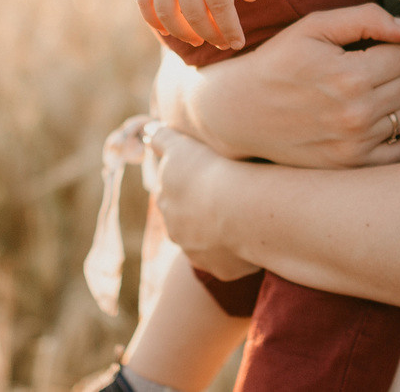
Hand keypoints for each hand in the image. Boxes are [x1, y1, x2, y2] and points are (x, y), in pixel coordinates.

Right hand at [136, 0, 256, 49]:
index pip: (220, 7)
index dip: (230, 29)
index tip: (237, 42)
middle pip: (195, 15)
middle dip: (210, 35)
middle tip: (221, 43)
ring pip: (167, 14)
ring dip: (182, 32)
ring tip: (196, 39)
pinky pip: (143, 1)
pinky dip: (152, 20)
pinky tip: (165, 29)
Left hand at [142, 122, 253, 280]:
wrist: (240, 207)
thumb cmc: (212, 170)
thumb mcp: (180, 146)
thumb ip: (160, 138)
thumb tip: (146, 131)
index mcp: (166, 202)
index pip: (172, 194)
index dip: (188, 185)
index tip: (206, 177)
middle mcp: (177, 231)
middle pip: (186, 221)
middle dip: (201, 212)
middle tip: (227, 196)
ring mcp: (199, 253)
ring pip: (207, 242)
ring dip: (219, 233)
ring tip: (243, 216)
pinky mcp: (221, 270)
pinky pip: (230, 260)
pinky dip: (238, 251)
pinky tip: (253, 235)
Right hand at [157, 3, 399, 167]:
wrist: (241, 111)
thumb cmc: (278, 62)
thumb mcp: (314, 27)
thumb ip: (367, 18)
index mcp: (350, 75)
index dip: (390, 46)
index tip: (369, 49)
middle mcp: (357, 114)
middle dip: (396, 71)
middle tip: (368, 69)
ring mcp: (355, 145)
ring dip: (397, 101)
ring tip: (368, 93)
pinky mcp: (352, 166)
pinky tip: (379, 120)